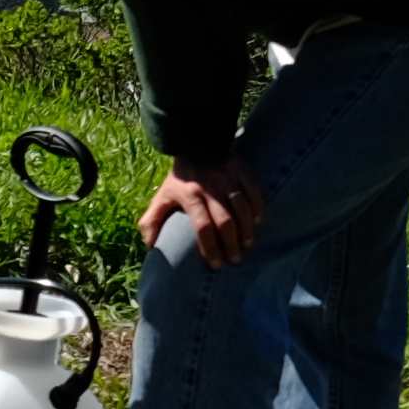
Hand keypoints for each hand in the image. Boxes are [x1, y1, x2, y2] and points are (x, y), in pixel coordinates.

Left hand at [141, 160, 266, 268]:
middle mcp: (210, 188)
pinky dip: (257, 210)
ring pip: (242, 209)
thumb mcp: (161, 197)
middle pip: (225, 222)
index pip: (203, 228)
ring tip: (246, 245)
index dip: (210, 249)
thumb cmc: (179, 179)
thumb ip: (151, 221)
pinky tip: (256, 222)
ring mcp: (228, 179)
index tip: (216, 264)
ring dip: (246, 230)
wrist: (195, 144)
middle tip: (234, 259)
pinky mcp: (242, 171)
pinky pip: (254, 193)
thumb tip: (151, 246)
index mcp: (190, 196)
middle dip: (231, 244)